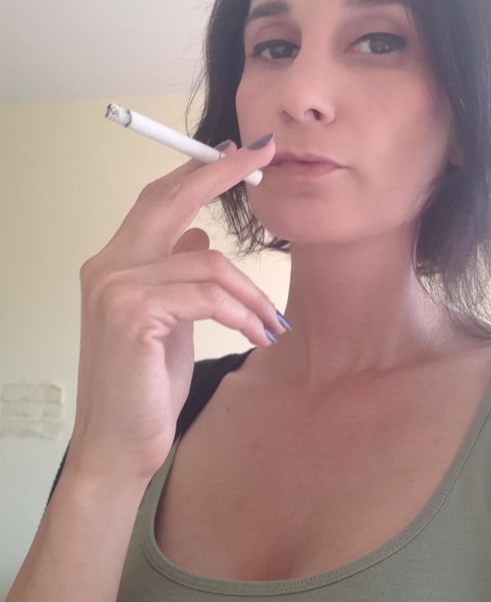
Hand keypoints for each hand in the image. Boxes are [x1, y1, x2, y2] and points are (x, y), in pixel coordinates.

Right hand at [66, 136, 283, 483]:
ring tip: (272, 322)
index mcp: (114, 264)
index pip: (157, 201)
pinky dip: (243, 313)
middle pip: (170, 200)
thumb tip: (201, 235)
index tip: (236, 153)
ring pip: (207, 261)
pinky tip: (259, 335)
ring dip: (252, 292)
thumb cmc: (145, 386)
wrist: (118, 448)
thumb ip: (177, 275)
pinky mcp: (133, 314)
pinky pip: (208, 295)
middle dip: (220, 172)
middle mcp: (107, 267)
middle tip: (263, 156)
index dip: (196, 172)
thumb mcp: (169, 321)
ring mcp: (115, 288)